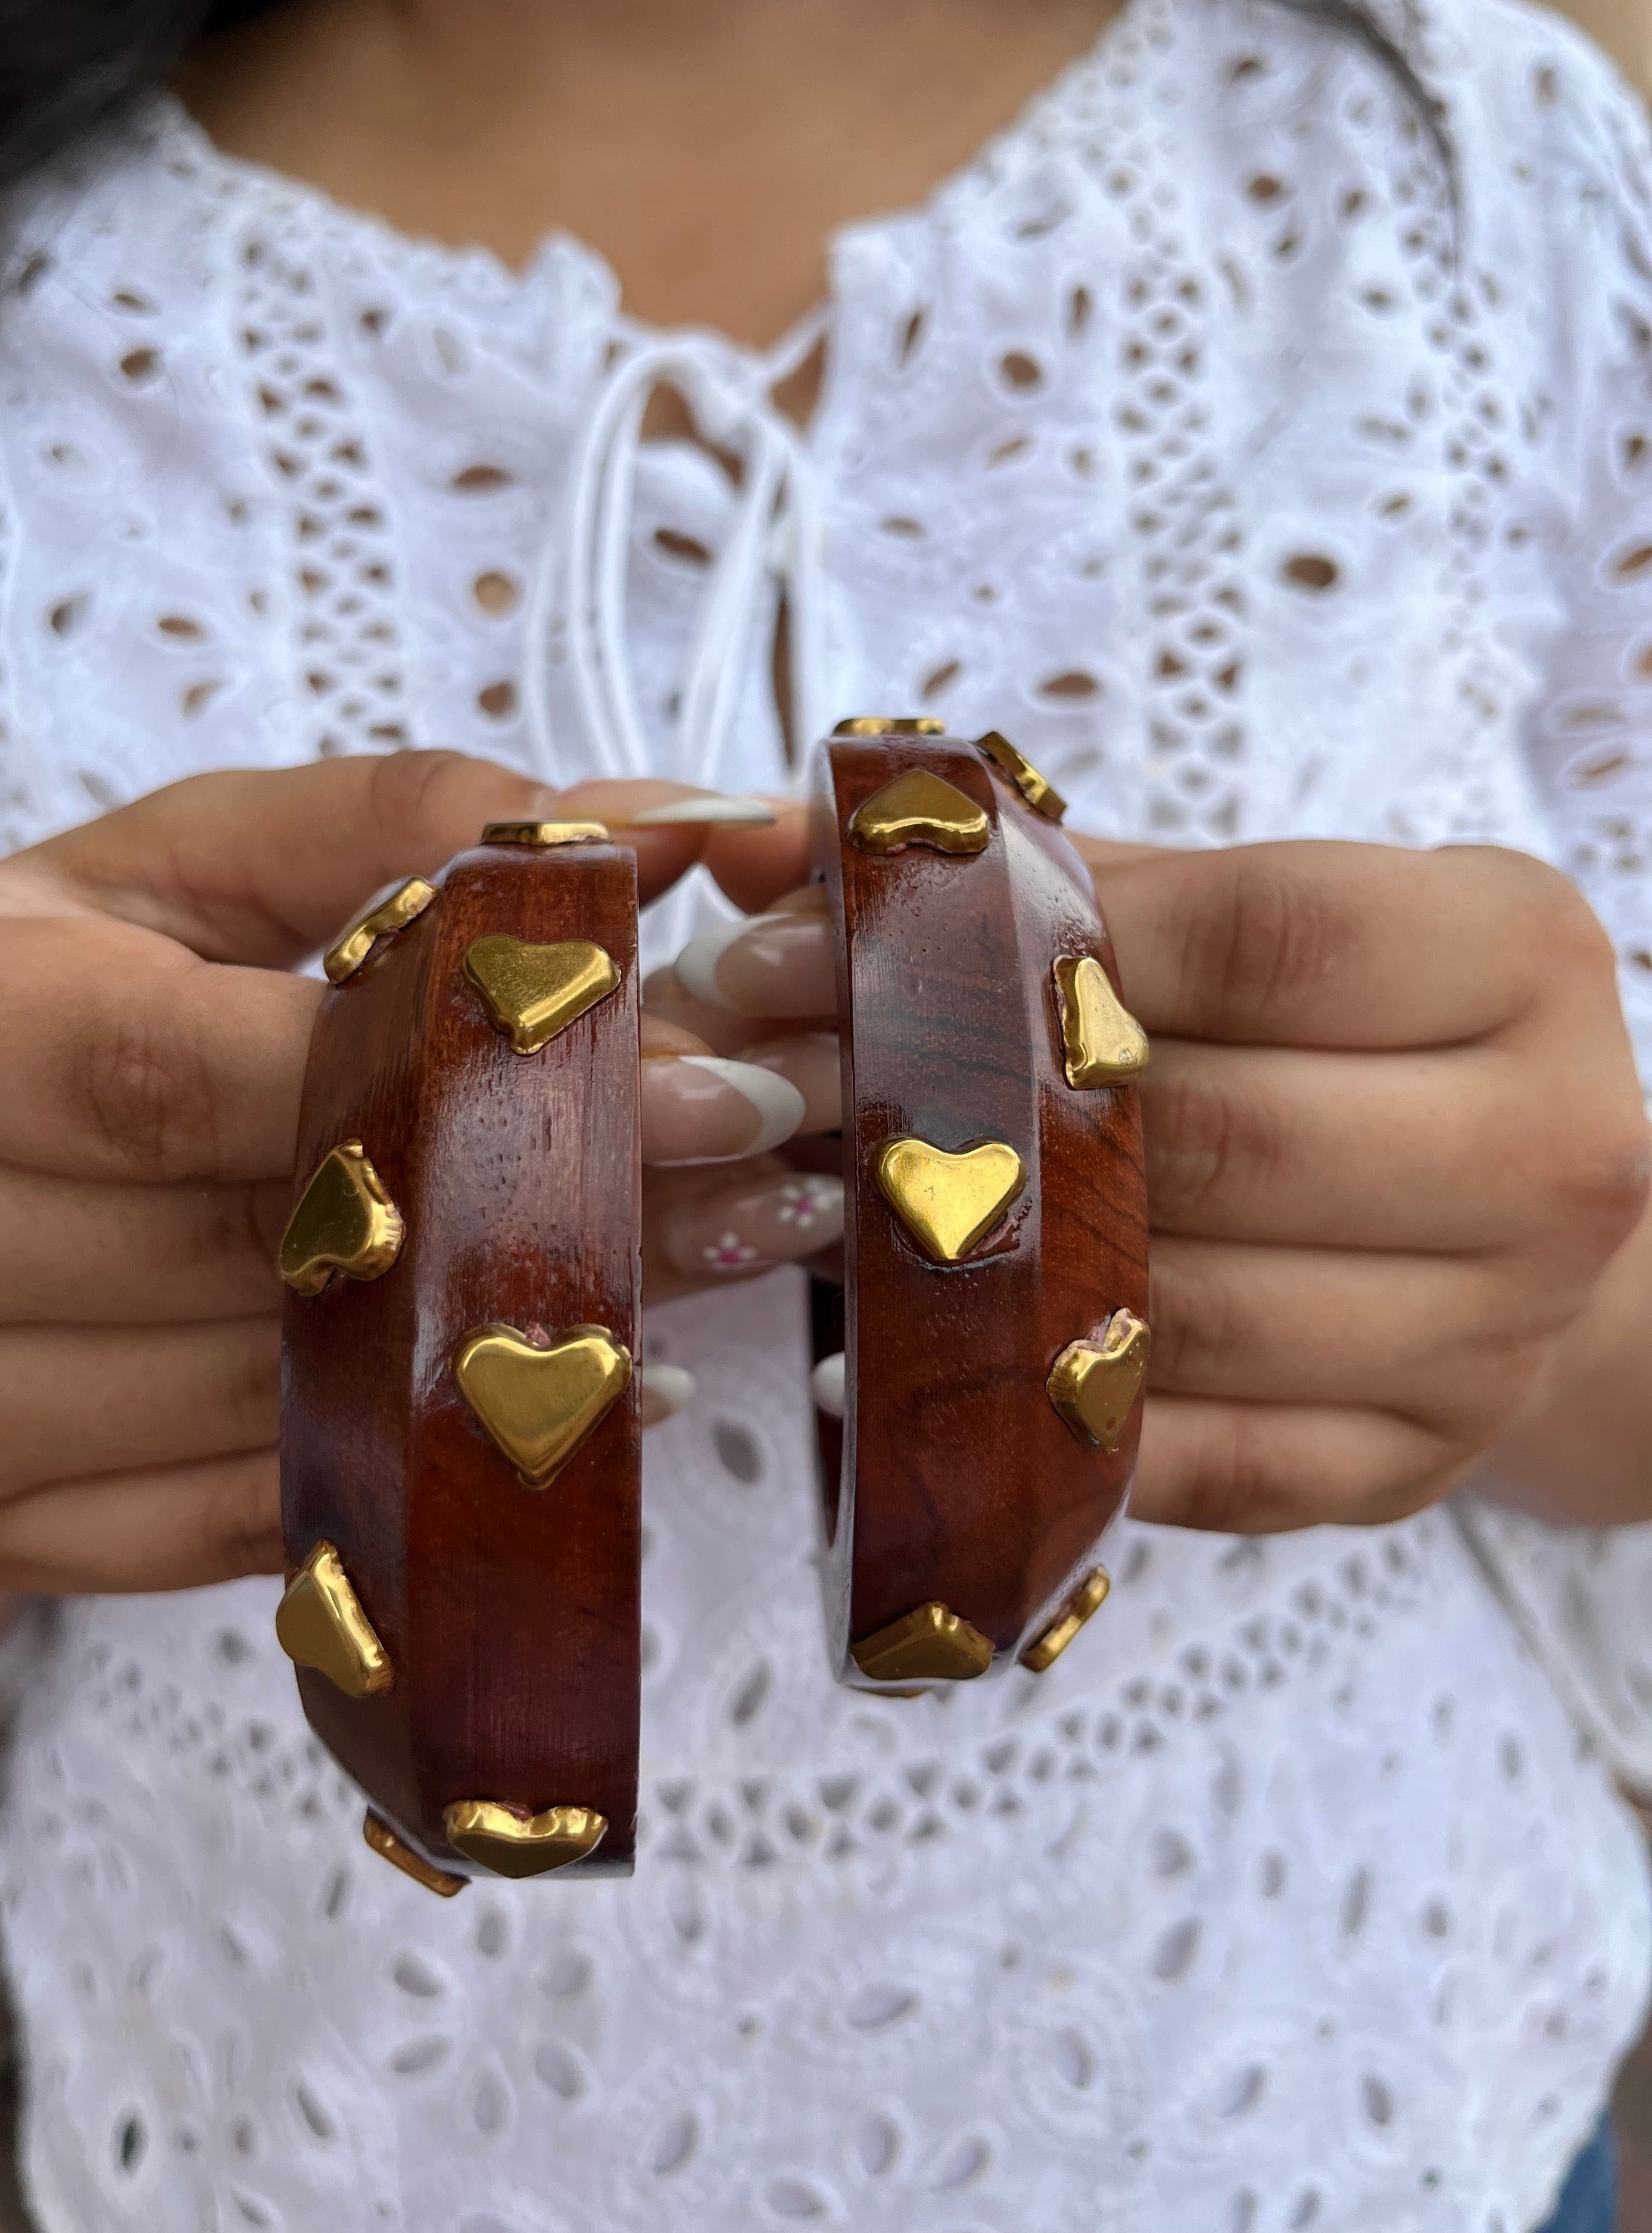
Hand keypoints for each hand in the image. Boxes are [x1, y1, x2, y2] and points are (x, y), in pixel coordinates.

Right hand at [0, 756, 826, 1601]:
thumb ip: (385, 827)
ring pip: (271, 1392)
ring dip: (510, 1331)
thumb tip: (653, 830)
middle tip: (745, 1148)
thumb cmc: (18, 992)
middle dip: (522, 1200)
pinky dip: (418, 1461)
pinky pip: (243, 1520)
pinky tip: (567, 1396)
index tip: (649, 1049)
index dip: (413, 1069)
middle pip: (251, 1243)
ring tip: (713, 1249)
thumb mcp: (157, 872)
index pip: (159, 1072)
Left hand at [684, 817, 1650, 1533]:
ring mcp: (1498, 1335)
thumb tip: (756, 844)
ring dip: (983, 1272)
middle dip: (976, 1114)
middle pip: (1224, 1138)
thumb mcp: (1224, 905)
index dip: (1034, 942)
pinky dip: (1045, 1422)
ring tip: (826, 1213)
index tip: (837, 948)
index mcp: (1522, 956)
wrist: (1493, 1189)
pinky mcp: (1417, 1466)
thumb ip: (1025, 872)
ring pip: (1195, 1313)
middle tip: (789, 1092)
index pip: (1265, 939)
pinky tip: (905, 1368)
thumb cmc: (1325, 1020)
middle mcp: (1554, 1151)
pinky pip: (1201, 1463)